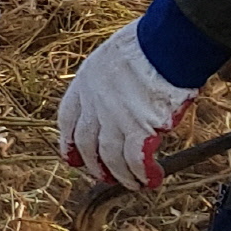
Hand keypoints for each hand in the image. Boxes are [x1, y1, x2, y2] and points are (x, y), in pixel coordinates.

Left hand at [59, 20, 196, 189]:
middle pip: (87, 143)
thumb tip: (121, 96)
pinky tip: (151, 179)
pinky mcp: (139, 129)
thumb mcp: (111, 58)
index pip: (68, 118)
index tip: (72, 157)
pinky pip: (136, 160)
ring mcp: (115, 118)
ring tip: (133, 184)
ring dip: (122, 175)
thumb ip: (109, 82)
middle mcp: (94, 104)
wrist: (162, 45)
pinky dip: (143, 173)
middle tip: (104, 177)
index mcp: (84, 83)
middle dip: (94, 164)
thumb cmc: (145, 45)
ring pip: (111, 157)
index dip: (69, 141)